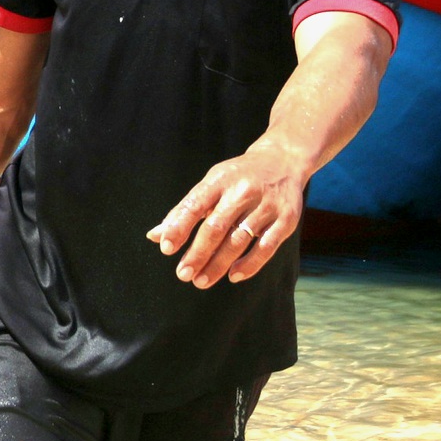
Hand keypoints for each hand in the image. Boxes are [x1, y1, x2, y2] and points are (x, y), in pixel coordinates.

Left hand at [147, 147, 304, 287]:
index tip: (166, 248)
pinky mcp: (286, 219)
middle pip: (217, 227)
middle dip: (198, 253)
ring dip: (219, 264)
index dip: (179, 227)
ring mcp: (266, 206)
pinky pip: (267, 246)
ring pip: (239, 240)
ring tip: (201, 280)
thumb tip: (155, 236)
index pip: (195, 205)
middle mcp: (243, 191)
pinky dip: (250, 264)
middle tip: (183, 274)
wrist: (283, 160)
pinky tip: (233, 276)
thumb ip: (184, 211)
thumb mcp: (210, 184)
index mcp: (219, 181)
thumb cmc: (237, 177)